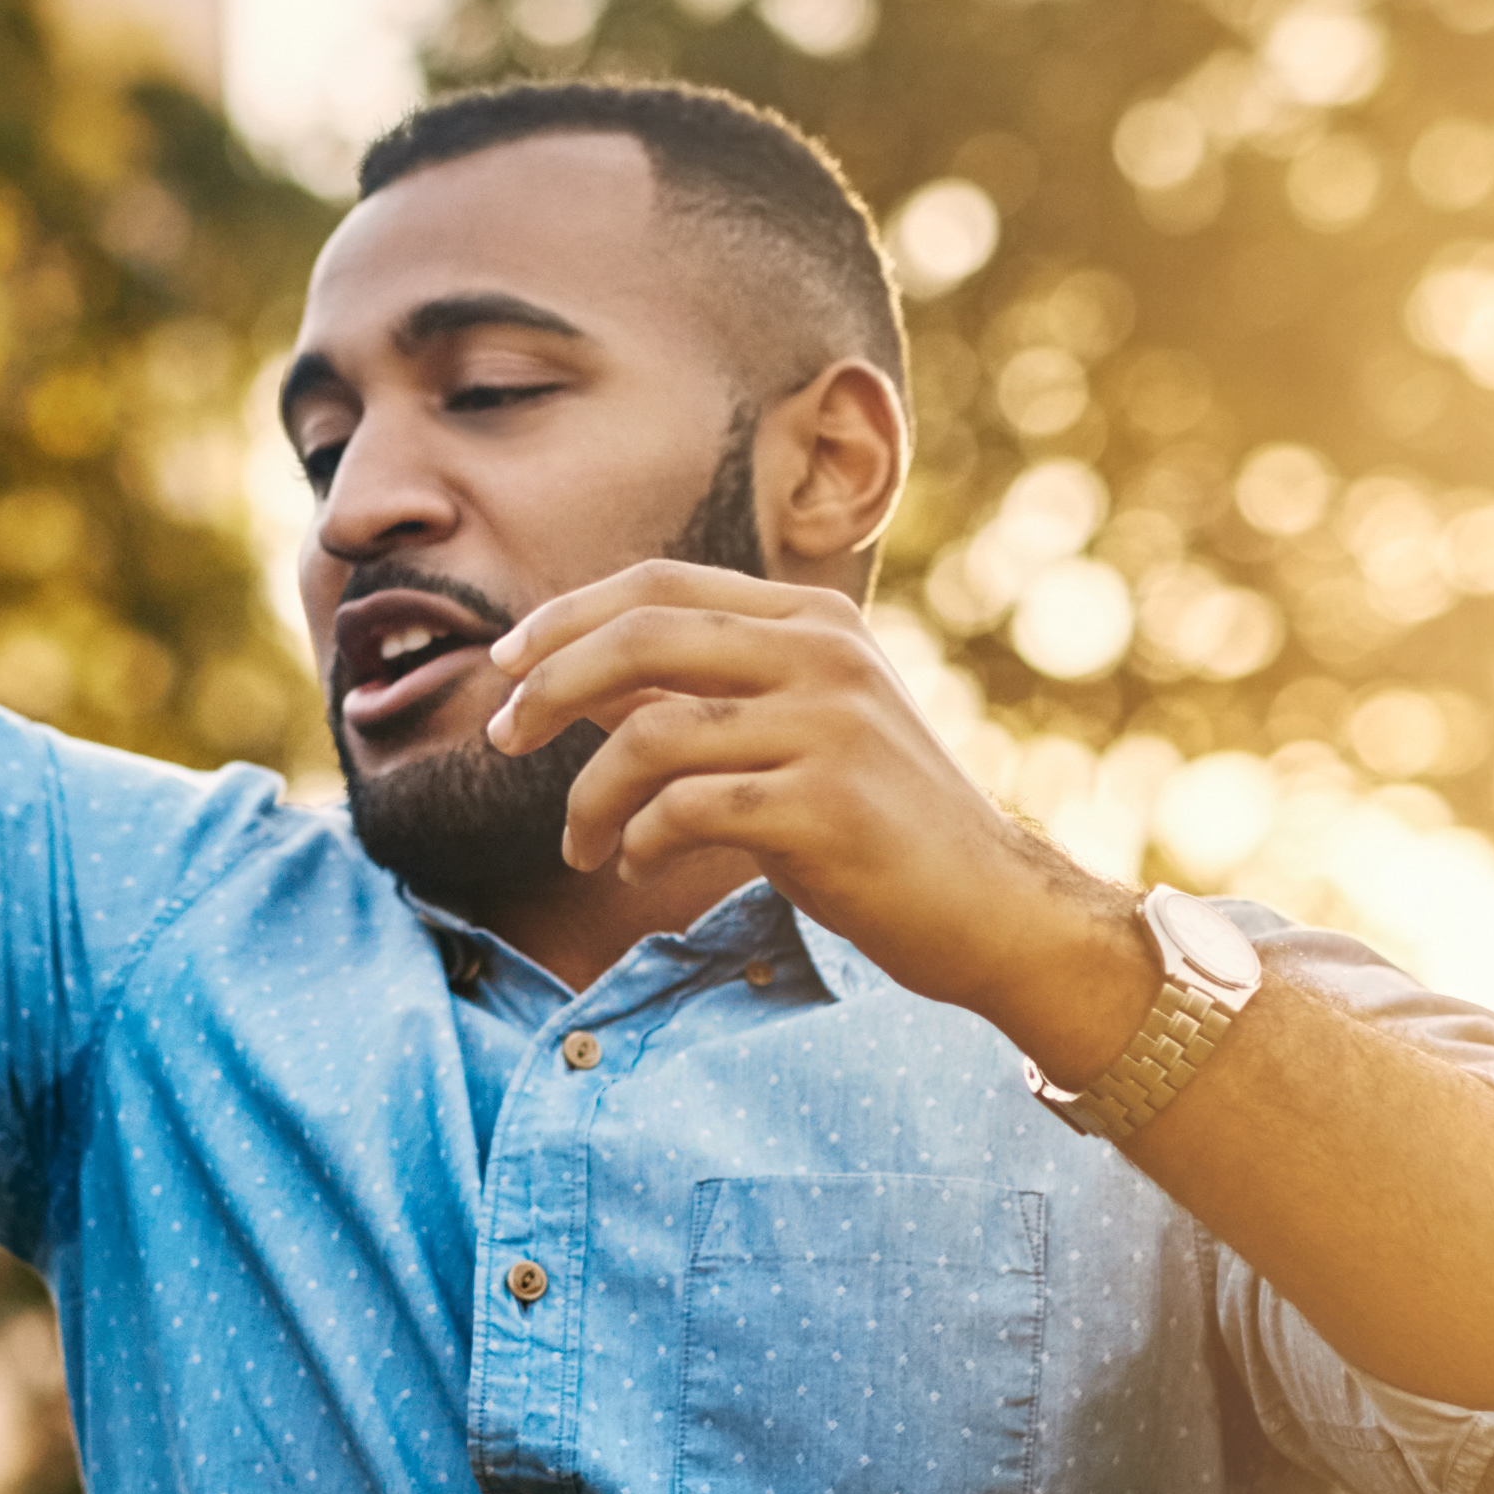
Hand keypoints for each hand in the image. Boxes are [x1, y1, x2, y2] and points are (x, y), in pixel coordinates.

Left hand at [482, 563, 1148, 1062]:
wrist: (992, 909)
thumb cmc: (880, 829)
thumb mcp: (793, 734)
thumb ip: (697, 696)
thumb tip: (571, 680)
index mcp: (814, 620)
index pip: (660, 585)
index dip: (566, 616)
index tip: (505, 663)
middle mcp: (824, 654)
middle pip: (641, 633)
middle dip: (547, 683)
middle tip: (501, 735)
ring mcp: (830, 726)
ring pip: (650, 732)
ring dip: (586, 795)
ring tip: (579, 844)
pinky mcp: (826, 807)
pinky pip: (684, 810)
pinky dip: (636, 840)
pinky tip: (634, 865)